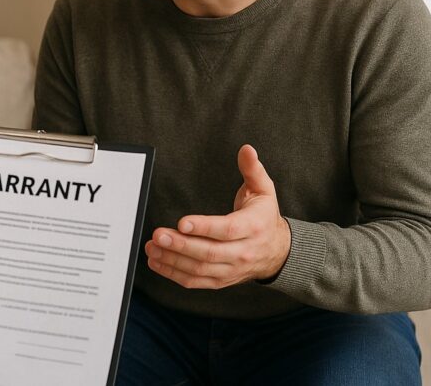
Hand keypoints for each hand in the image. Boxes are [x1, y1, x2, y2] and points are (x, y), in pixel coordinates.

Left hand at [144, 144, 290, 288]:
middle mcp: (243, 252)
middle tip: (158, 235)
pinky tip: (157, 262)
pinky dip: (174, 274)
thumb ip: (253, 169)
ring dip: (173, 260)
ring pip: (200, 269)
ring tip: (152, 248)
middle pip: (209, 253)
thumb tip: (246, 150)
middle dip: (181, 245)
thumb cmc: (264, 217)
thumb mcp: (263, 190)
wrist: (277, 251)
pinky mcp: (221, 280)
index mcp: (253, 227)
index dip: (204, 227)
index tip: (182, 222)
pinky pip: (196, 281)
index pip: (226, 230)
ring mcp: (232, 269)